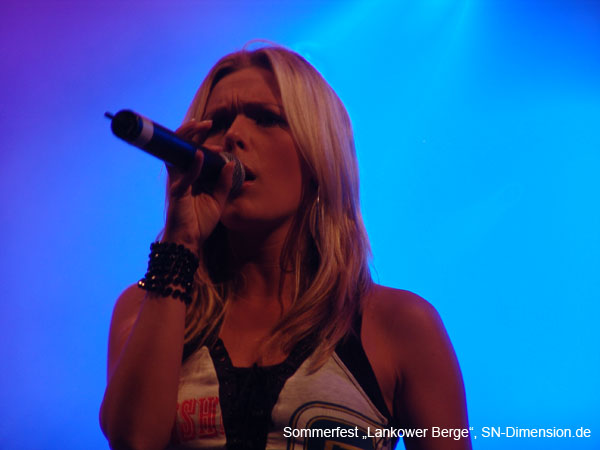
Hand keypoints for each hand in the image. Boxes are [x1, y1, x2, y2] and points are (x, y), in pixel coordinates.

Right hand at [162, 119, 233, 252]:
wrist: (189, 241)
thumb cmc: (200, 222)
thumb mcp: (218, 200)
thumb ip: (224, 183)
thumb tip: (231, 164)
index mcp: (191, 178)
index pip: (192, 154)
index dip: (203, 144)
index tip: (220, 144)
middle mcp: (181, 177)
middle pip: (182, 148)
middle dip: (193, 132)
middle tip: (206, 122)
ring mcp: (177, 183)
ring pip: (178, 153)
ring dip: (188, 138)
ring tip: (199, 126)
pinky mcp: (177, 193)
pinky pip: (185, 175)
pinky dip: (194, 164)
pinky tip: (201, 154)